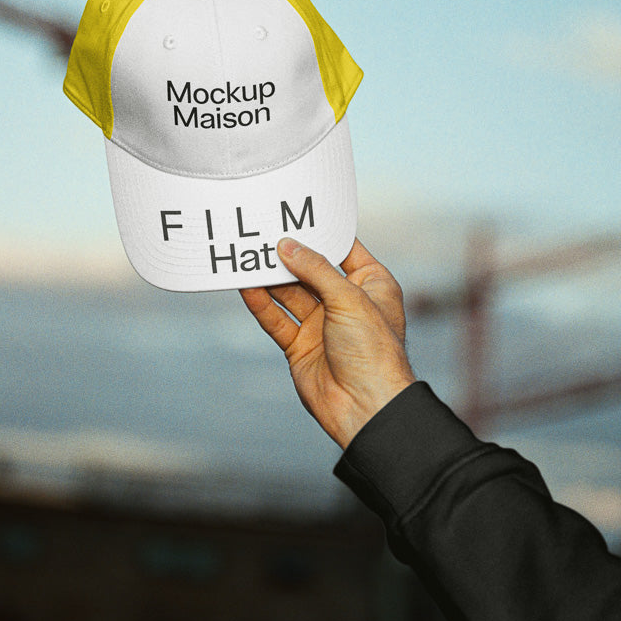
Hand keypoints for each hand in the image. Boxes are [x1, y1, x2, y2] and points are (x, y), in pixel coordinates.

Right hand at [241, 236, 415, 448]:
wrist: (366, 407)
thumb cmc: (374, 352)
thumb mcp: (349, 299)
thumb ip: (315, 270)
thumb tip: (287, 246)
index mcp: (371, 284)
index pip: (342, 250)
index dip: (320, 233)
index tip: (294, 213)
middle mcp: (346, 302)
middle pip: (310, 270)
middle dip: (287, 254)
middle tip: (261, 232)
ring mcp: (322, 324)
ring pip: (290, 294)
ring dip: (270, 278)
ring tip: (246, 255)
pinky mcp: (300, 346)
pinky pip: (277, 319)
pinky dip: (261, 304)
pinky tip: (246, 287)